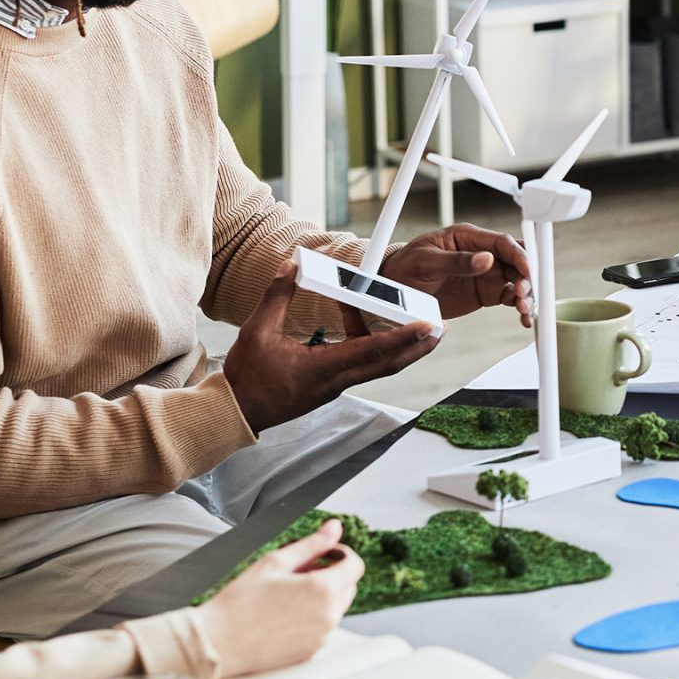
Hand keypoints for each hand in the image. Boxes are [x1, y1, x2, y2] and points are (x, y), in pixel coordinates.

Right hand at [195, 519, 365, 677]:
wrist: (218, 643)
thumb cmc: (240, 602)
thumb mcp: (276, 561)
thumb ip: (312, 543)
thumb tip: (334, 527)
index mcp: (323, 590)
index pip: (355, 565)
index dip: (340, 554)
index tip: (322, 554)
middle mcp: (329, 616)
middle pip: (348, 587)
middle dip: (331, 575)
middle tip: (298, 573)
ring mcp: (321, 637)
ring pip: (335, 608)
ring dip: (321, 597)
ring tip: (287, 595)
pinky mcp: (311, 652)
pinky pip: (322, 629)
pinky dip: (312, 618)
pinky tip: (283, 615)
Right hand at [224, 262, 439, 430]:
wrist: (238, 411)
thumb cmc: (248, 376)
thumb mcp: (257, 330)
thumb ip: (277, 296)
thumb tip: (290, 266)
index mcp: (324, 369)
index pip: (374, 351)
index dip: (404, 338)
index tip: (428, 327)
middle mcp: (337, 381)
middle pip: (389, 364)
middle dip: (418, 347)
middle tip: (441, 330)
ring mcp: (336, 386)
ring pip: (378, 366)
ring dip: (400, 348)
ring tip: (418, 328)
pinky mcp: (330, 387)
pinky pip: (361, 366)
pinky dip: (374, 348)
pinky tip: (369, 328)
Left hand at [383, 224, 534, 325]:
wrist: (397, 288)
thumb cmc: (407, 267)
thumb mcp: (426, 262)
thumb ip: (457, 261)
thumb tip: (486, 259)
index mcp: (468, 238)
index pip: (503, 242)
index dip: (519, 255)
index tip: (526, 271)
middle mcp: (482, 254)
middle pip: (517, 260)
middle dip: (526, 276)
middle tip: (523, 293)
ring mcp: (486, 274)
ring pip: (517, 279)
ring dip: (525, 293)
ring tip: (523, 310)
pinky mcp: (486, 293)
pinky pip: (510, 297)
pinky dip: (519, 306)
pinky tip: (523, 317)